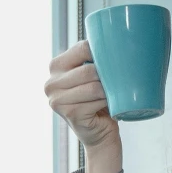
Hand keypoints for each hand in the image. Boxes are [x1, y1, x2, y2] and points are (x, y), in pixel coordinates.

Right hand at [45, 41, 121, 172]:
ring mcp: (57, 100)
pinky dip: (108, 101)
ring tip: (116, 92)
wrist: (99, 134)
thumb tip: (115, 38)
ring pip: (92, 86)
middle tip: (121, 78)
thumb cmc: (98, 101)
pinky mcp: (69, 113)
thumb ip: (92, 60)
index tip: (117, 56)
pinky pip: (95, 101)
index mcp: (55, 66)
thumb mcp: (90, 77)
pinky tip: (112, 104)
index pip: (81, 48)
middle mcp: (50, 83)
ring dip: (109, 89)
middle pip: (87, 69)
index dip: (101, 51)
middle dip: (107, 74)